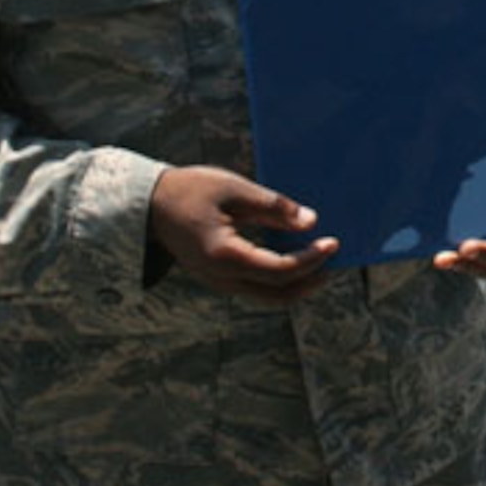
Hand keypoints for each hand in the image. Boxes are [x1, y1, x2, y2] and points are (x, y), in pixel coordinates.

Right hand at [148, 165, 337, 304]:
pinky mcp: (218, 277)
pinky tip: (294, 258)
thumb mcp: (234, 188)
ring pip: (265, 296)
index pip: (279, 271)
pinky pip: (254, 287)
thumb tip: (310, 222)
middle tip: (335, 261)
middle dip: (310, 281)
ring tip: (321, 262)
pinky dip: (279, 279)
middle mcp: (220, 278)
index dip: (311, 259)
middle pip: (276, 295)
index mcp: (224, 256)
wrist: (150, 205)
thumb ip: (272, 207)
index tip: (333, 243)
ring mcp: (217, 281)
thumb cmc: (191, 190)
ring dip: (296, 284)